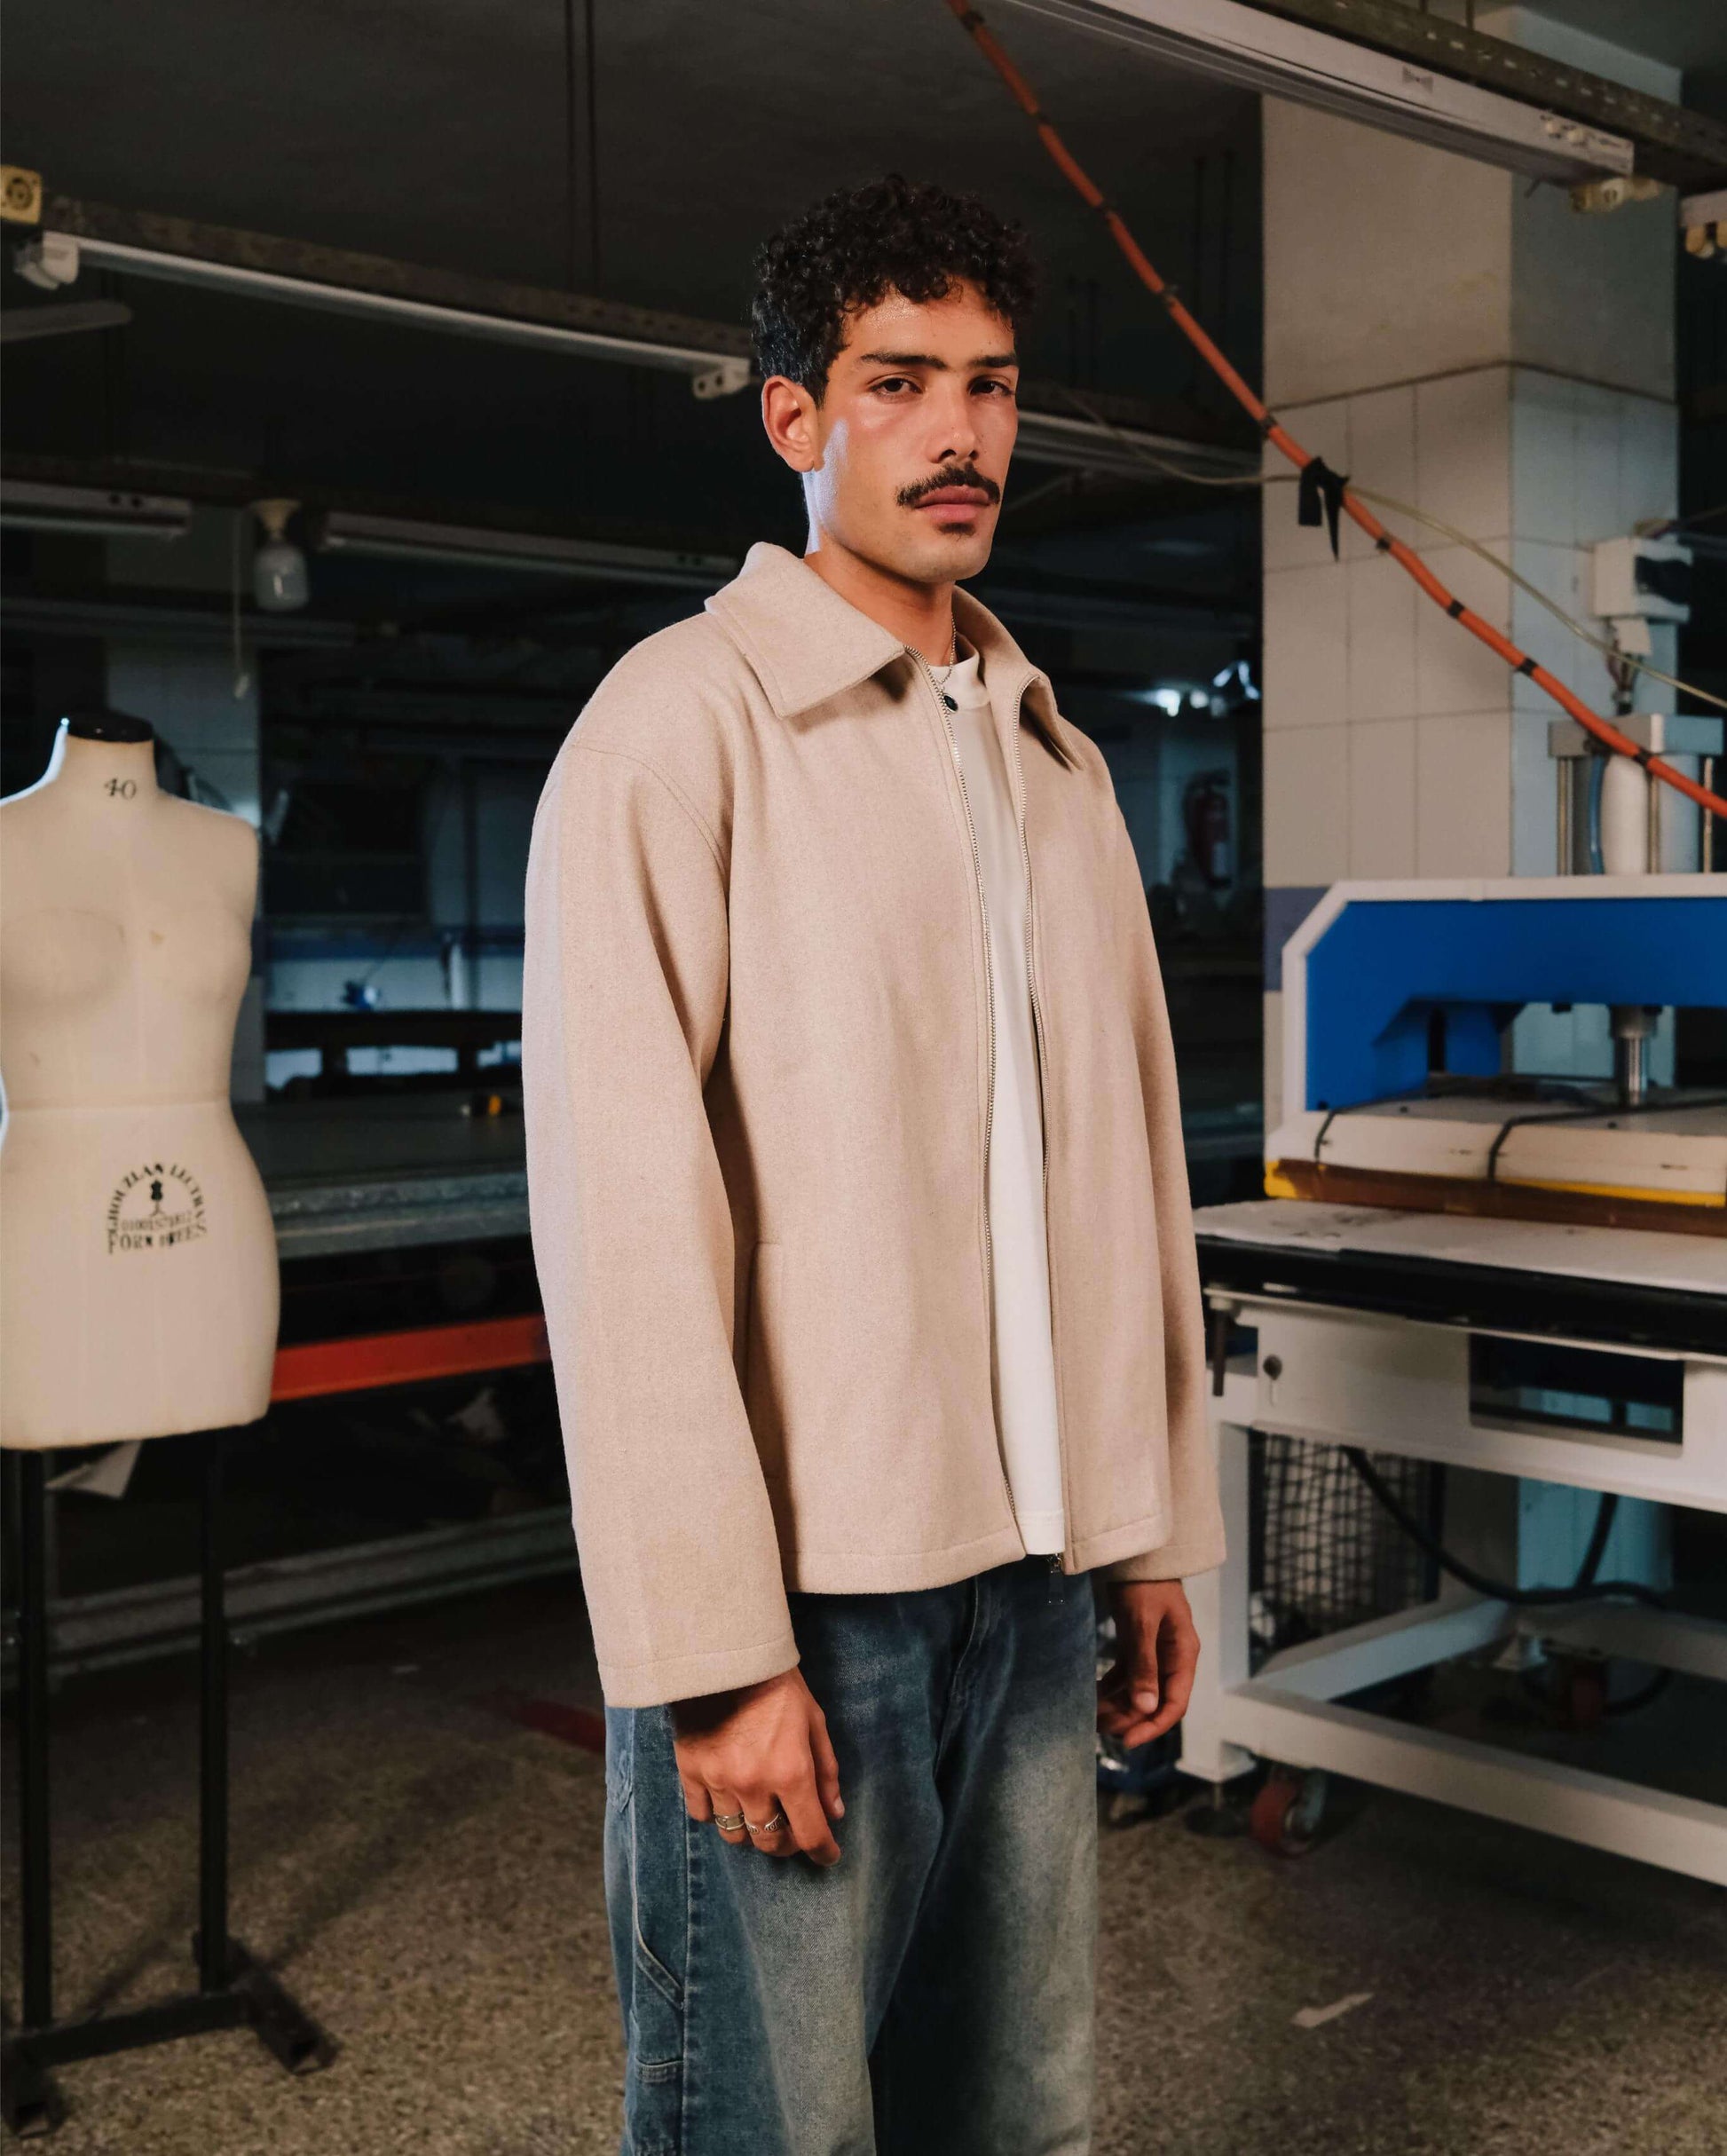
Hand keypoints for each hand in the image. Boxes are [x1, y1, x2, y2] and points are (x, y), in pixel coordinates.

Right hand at [671, 1667, 843, 1864]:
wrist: (724, 1655)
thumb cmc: (777, 1684)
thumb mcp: (814, 1721)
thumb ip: (826, 1771)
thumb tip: (835, 1813)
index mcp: (791, 1772)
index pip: (810, 1833)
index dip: (823, 1851)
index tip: (828, 1855)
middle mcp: (754, 1785)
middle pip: (770, 1841)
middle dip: (788, 1843)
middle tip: (794, 1831)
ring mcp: (719, 1781)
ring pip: (735, 1835)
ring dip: (752, 1833)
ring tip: (759, 1816)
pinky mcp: (690, 1772)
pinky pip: (702, 1815)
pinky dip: (717, 1815)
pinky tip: (728, 1799)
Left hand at [1097, 1580, 1199, 1748]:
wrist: (1135, 1553)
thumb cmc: (1144, 1583)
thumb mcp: (1143, 1622)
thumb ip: (1145, 1664)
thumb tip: (1147, 1708)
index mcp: (1183, 1654)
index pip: (1175, 1702)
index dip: (1153, 1726)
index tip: (1128, 1742)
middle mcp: (1171, 1657)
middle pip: (1154, 1700)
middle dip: (1130, 1718)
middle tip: (1100, 1729)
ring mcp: (1154, 1652)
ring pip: (1138, 1691)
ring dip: (1117, 1705)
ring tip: (1092, 1717)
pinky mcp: (1137, 1646)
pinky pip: (1125, 1676)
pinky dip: (1110, 1688)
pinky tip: (1092, 1697)